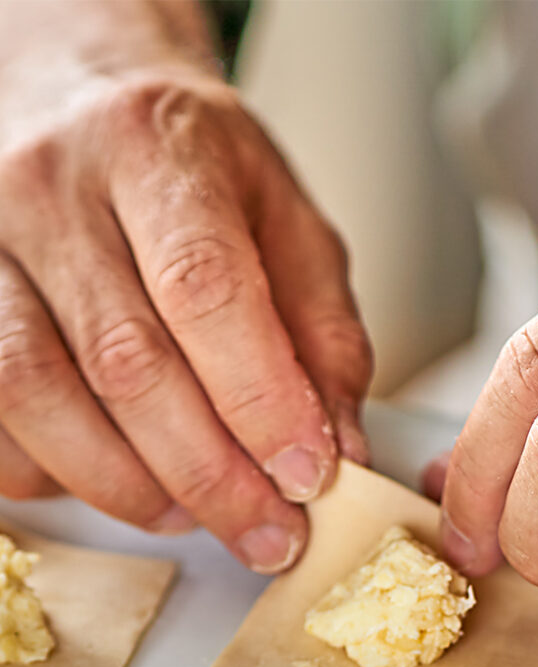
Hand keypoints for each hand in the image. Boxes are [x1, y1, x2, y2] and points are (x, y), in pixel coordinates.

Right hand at [0, 52, 370, 570]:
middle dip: (209, 473)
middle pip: (126, 361)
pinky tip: (116, 480)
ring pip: (37, 395)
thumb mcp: (287, 223)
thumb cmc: (195, 171)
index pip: (206, 288)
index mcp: (156, 149)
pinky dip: (53, 473)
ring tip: (195, 516)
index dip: (260, 399)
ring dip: (128, 486)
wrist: (79, 101)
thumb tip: (338, 447)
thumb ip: (322, 330)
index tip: (307, 476)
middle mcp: (52, 187)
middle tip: (266, 533)